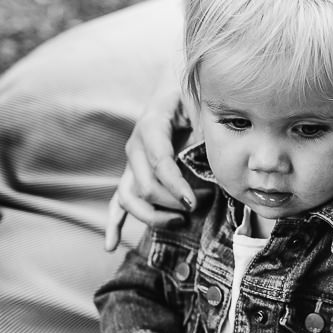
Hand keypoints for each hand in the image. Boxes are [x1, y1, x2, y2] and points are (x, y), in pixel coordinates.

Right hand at [104, 88, 198, 251]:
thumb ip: (207, 129)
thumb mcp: (202, 106)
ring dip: (153, 216)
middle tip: (200, 204)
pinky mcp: (132, 175)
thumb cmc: (193, 97)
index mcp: (151, 124)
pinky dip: (113, 224)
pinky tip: (110, 245)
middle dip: (173, 202)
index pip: (159, 162)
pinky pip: (118, 202)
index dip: (175, 185)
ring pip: (129, 198)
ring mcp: (131, 162)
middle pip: (145, 186)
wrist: (176, 87)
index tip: (194, 201)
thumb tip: (221, 159)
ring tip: (180, 220)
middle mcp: (135, 145)